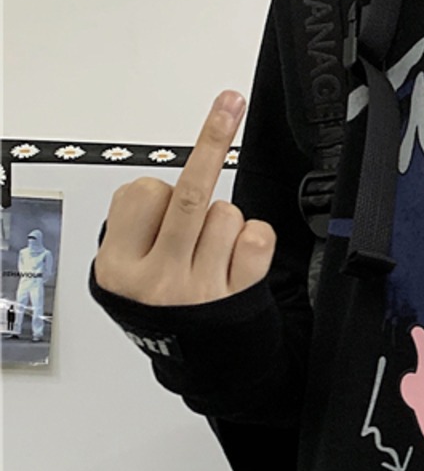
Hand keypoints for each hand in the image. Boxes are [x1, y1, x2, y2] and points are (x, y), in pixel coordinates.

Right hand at [92, 91, 272, 305]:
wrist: (207, 368)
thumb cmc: (163, 312)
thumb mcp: (125, 276)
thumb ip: (135, 231)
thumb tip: (167, 185)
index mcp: (119, 268)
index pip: (144, 194)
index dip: (159, 194)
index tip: (163, 207)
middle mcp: (159, 279)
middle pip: (191, 195)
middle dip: (214, 140)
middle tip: (230, 103)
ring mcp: (201, 288)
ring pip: (226, 214)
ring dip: (227, 222)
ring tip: (215, 253)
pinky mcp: (239, 296)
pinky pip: (257, 236)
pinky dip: (255, 237)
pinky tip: (241, 258)